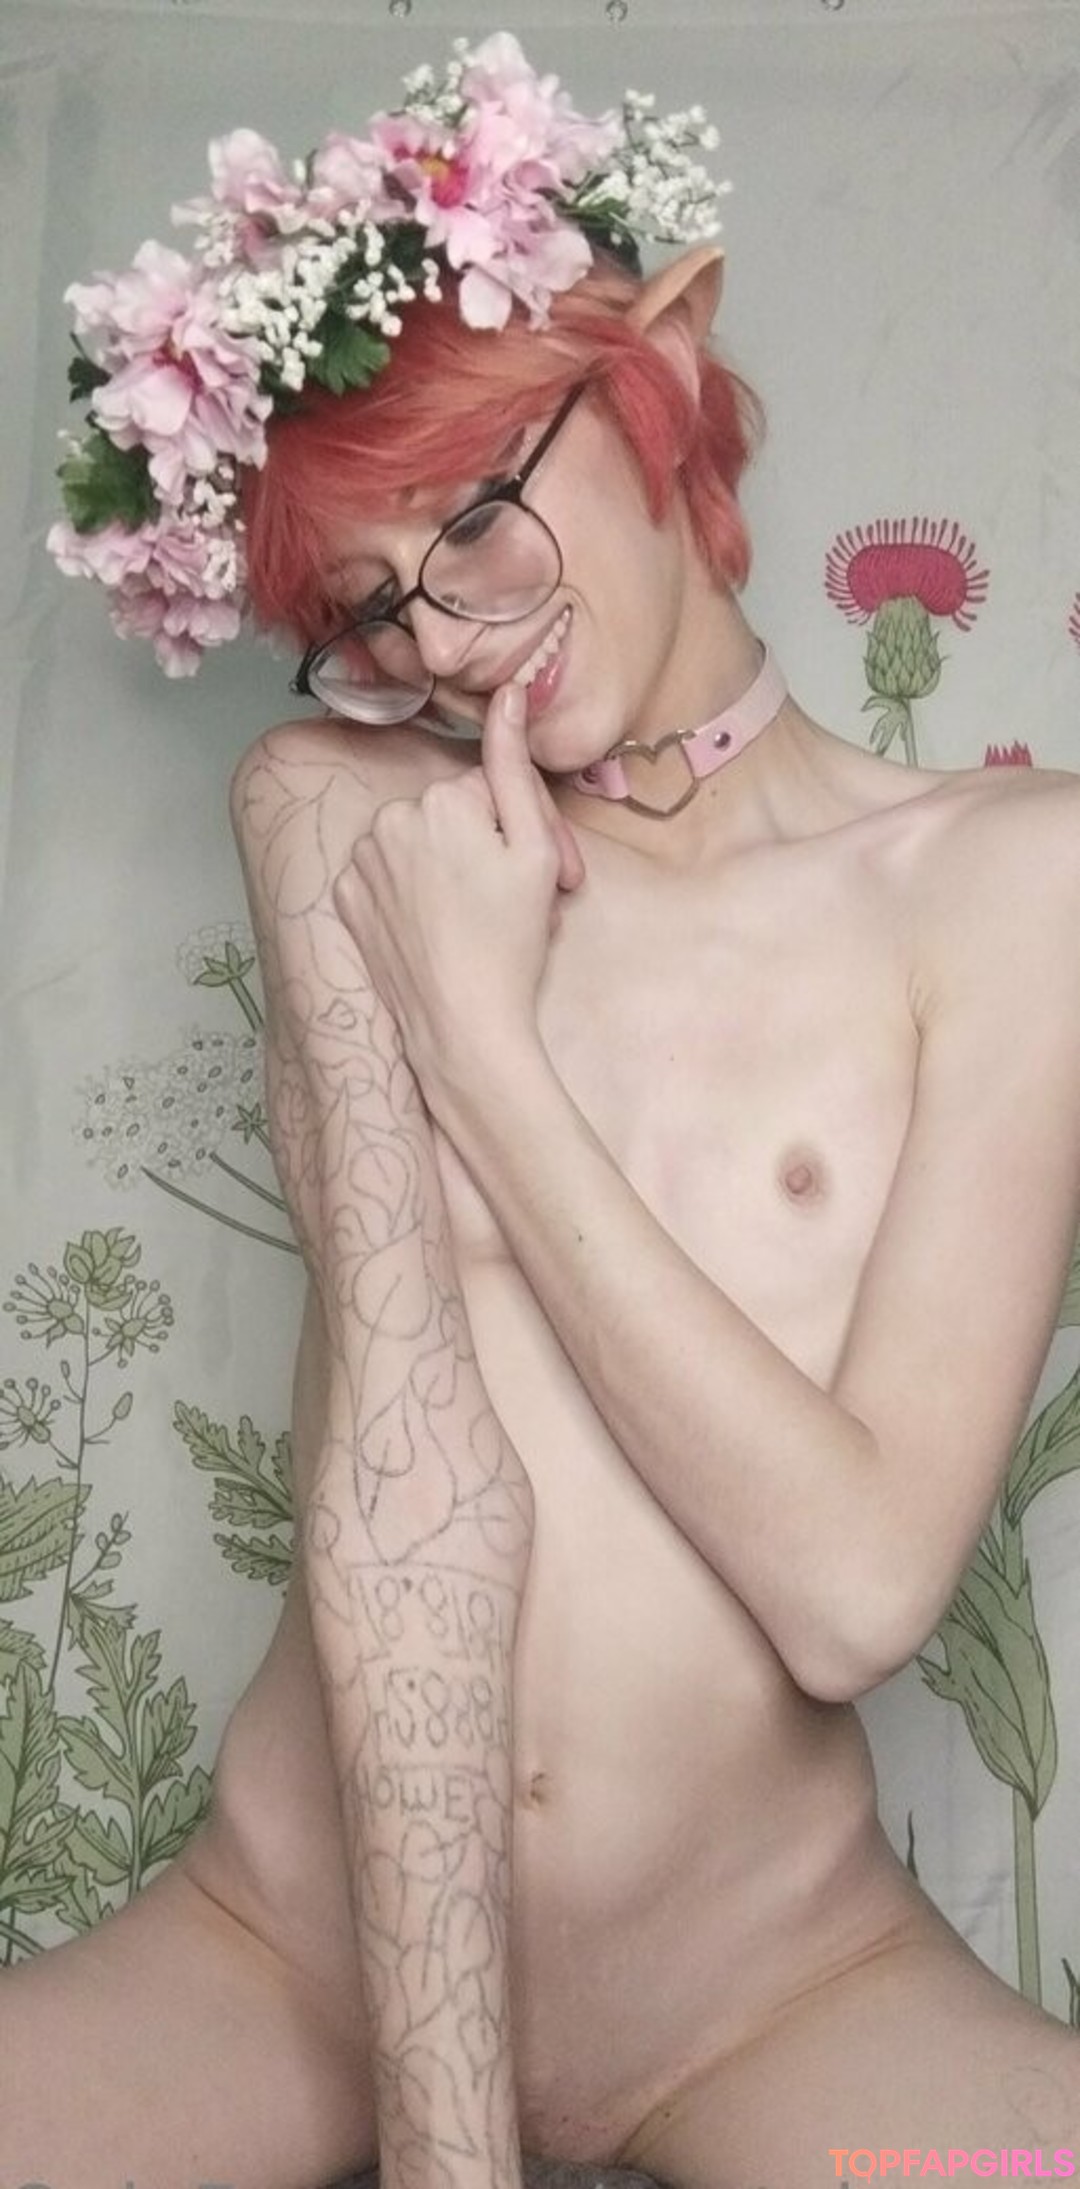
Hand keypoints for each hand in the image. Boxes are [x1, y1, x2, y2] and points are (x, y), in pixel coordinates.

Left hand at [333, 684, 584, 1117]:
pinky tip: (436, 929)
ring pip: (416, 844)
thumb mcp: (535, 849)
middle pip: (451, 816)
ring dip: (447, 869)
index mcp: (439, 800)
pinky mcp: (344, 898)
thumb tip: (509, 695)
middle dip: (486, 849)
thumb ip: (516, 765)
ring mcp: (360, 860)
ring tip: (478, 920)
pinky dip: (409, 895)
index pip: (491, 794)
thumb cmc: (509, 943)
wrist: (461, 1025)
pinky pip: (385, 877)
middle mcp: (389, 818)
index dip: (526, 833)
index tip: (551, 876)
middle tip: (519, 903)